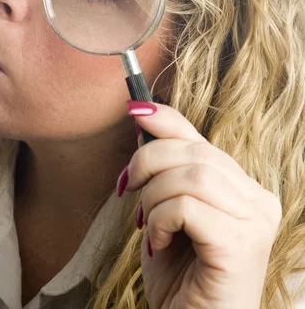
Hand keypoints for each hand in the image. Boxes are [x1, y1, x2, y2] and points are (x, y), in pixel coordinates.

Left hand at [117, 102, 281, 308]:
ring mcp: (255, 222)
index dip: (166, 118)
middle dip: (148, 161)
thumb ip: (166, 170)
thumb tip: (143, 121)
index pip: (202, 138)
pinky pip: (187, 206)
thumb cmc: (179, 275)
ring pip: (192, 175)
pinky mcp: (241, 244)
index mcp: (242, 189)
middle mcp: (257, 200)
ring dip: (154, 196)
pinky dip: (160, 219)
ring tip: (148, 224)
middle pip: (195, 150)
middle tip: (126, 187)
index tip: (134, 109)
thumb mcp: (167, 211)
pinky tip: (158, 243)